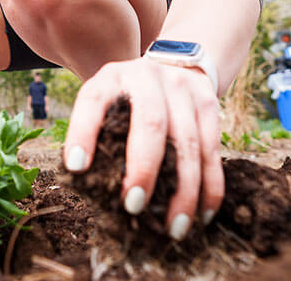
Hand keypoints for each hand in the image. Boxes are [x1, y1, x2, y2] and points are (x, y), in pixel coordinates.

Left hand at [62, 56, 222, 240]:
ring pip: (188, 144)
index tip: (77, 168)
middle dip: (143, 169)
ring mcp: (182, 88)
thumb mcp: (106, 99)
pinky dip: (210, 186)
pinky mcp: (209, 103)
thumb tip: (84, 182)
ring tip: (173, 227)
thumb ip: (96, 130)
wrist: (176, 63)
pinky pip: (212, 151)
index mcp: (111, 77)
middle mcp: (147, 77)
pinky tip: (203, 215)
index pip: (93, 102)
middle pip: (150, 123)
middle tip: (133, 206)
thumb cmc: (129, 97)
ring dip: (183, 191)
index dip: (83, 133)